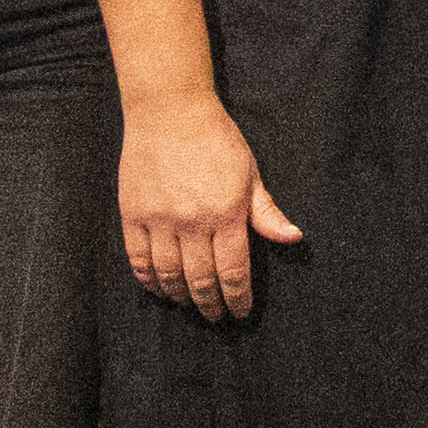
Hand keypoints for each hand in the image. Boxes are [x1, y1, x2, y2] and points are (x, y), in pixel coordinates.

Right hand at [118, 94, 298, 320]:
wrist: (171, 111)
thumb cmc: (217, 140)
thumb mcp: (250, 174)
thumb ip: (267, 212)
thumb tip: (293, 238)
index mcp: (227, 213)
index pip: (233, 272)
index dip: (236, 298)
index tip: (239, 313)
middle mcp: (193, 221)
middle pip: (200, 280)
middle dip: (210, 304)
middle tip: (214, 316)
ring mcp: (160, 219)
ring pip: (169, 275)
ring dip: (180, 296)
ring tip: (188, 303)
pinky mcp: (133, 213)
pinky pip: (138, 258)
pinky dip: (148, 279)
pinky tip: (159, 287)